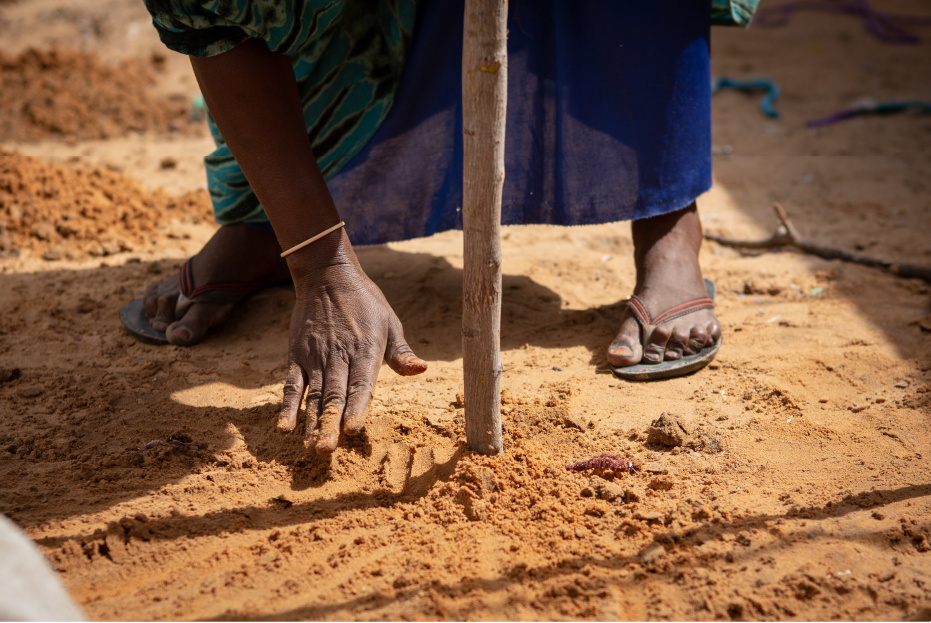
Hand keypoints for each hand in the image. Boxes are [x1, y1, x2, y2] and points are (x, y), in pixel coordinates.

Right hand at [275, 241, 425, 453]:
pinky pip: (291, 385)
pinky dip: (288, 406)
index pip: (360, 385)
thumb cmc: (366, 302)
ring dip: (311, 423)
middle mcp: (339, 357)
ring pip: (313, 396)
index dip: (357, 408)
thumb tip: (422, 370)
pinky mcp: (297, 356)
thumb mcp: (390, 322)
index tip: (353, 431)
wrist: (327, 275)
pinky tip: (285, 428)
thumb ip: (402, 352)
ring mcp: (315, 357)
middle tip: (327, 451)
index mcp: (365, 351)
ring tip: (312, 448)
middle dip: (330, 425)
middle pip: (333, 396)